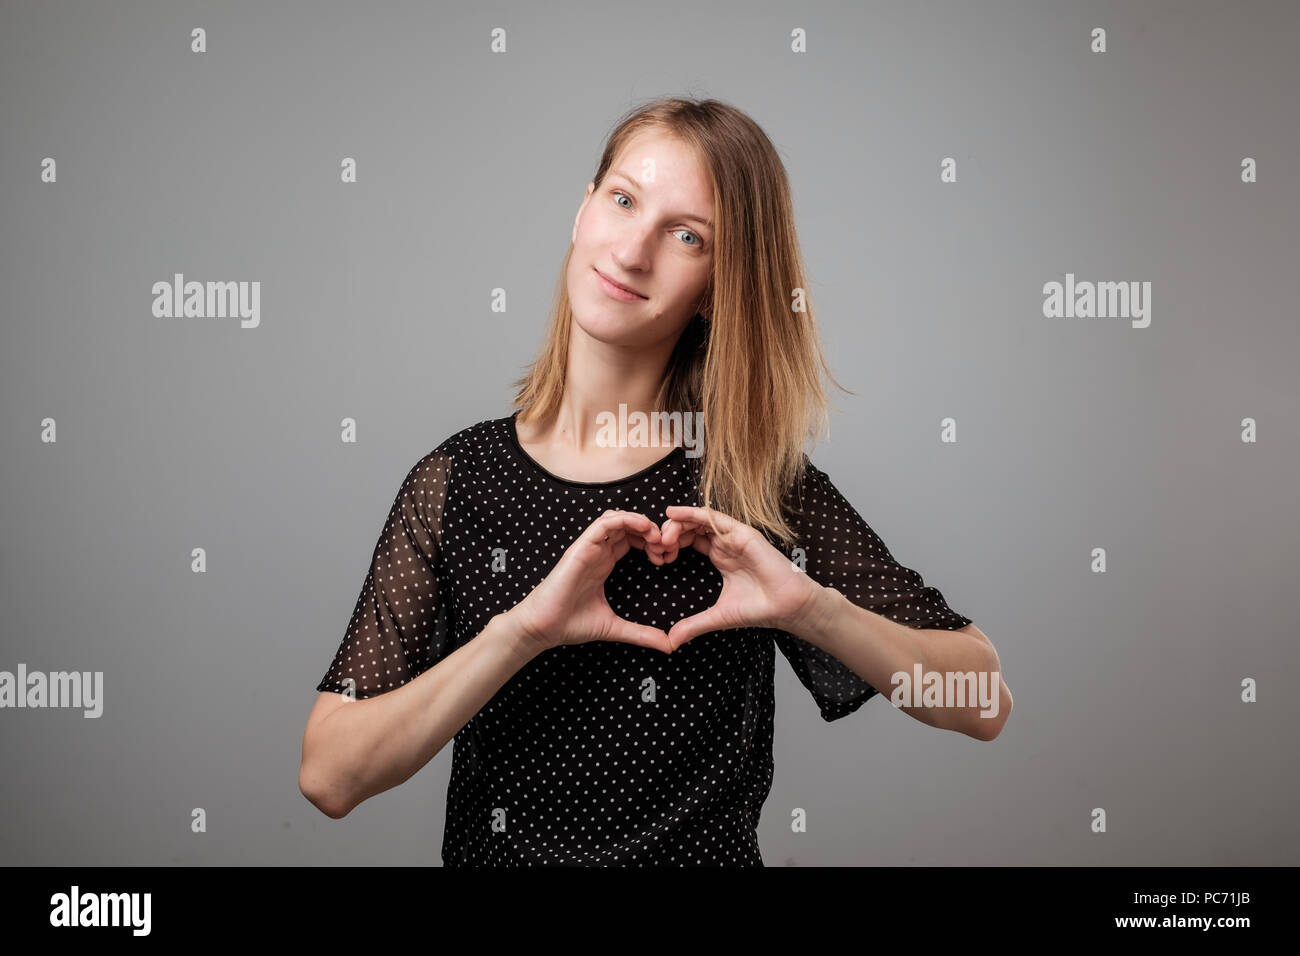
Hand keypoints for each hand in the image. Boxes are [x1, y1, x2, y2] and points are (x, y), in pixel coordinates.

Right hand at [508, 510, 673, 655]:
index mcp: (604, 563)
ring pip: (617, 518)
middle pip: (628, 526)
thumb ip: (642, 634)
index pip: (631, 540)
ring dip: (640, 522)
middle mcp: (598, 552)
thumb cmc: (571, 624)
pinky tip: (642, 527)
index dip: (652, 543)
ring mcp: (589, 547)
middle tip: (666, 547)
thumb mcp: (615, 627)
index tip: (666, 558)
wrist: (543, 628)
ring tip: (656, 536)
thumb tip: (669, 646)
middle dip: (651, 531)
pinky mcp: (581, 547)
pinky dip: (625, 519)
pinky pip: (604, 523)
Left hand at [646, 505, 823, 649]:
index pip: (691, 540)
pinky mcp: (742, 533)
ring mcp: (734, 537)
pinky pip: (714, 518)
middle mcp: (725, 543)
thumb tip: (670, 642)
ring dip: (678, 523)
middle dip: (671, 533)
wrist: (786, 607)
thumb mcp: (717, 616)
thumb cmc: (759, 608)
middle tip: (656, 546)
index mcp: (720, 556)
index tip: (657, 557)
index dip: (672, 544)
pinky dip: (693, 513)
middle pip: (692, 528)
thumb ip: (693, 625)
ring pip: (700, 519)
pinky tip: (675, 513)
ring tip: (663, 534)